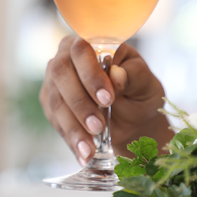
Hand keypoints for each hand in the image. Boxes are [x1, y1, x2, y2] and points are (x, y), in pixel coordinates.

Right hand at [40, 36, 172, 165]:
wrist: (134, 120)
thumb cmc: (140, 92)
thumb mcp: (146, 83)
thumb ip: (133, 75)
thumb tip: (116, 75)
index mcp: (92, 42)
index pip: (82, 50)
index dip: (91, 74)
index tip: (107, 98)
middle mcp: (67, 57)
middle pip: (61, 73)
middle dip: (79, 102)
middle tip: (98, 126)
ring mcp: (55, 81)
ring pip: (55, 100)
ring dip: (73, 126)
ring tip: (90, 148)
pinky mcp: (51, 104)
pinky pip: (55, 121)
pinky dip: (70, 139)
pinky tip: (83, 153)